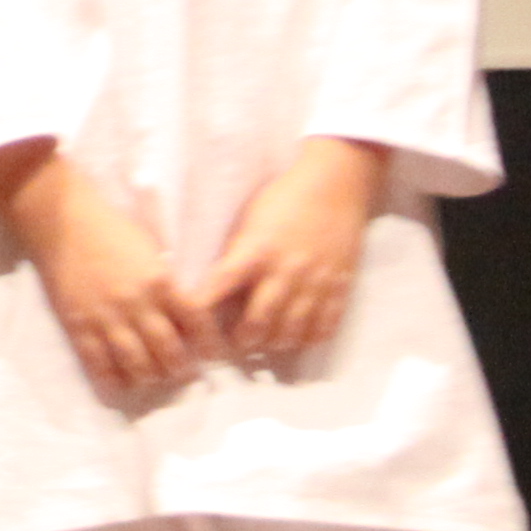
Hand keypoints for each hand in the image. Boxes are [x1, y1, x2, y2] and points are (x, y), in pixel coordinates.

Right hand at [0, 139, 214, 393]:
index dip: (209, 345)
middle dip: (181, 369)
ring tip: (153, 377)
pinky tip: (119, 387)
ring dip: (150, 377)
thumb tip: (183, 316)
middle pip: (169, 351)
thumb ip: (167, 284)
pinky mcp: (78, 326)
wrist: (61, 222)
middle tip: (182, 372)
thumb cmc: (111, 229)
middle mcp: (138, 304)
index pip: (197, 322)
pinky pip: (98, 364)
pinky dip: (111, 381)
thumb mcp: (151, 251)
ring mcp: (106, 318)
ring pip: (137, 364)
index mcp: (160, 282)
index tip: (211, 356)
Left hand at [188, 138, 386, 366]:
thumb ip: (235, 251)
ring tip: (265, 343)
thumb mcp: (248, 219)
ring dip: (275, 342)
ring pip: (293, 330)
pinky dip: (310, 338)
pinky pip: (325, 325)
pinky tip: (299, 337)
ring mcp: (315, 281)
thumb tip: (208, 279)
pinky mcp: (340, 286)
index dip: (203, 307)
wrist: (335, 185)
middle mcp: (285, 270)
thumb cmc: (282, 197)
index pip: (222, 284)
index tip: (190, 324)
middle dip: (243, 339)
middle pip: (260, 320)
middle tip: (233, 345)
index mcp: (256, 249)